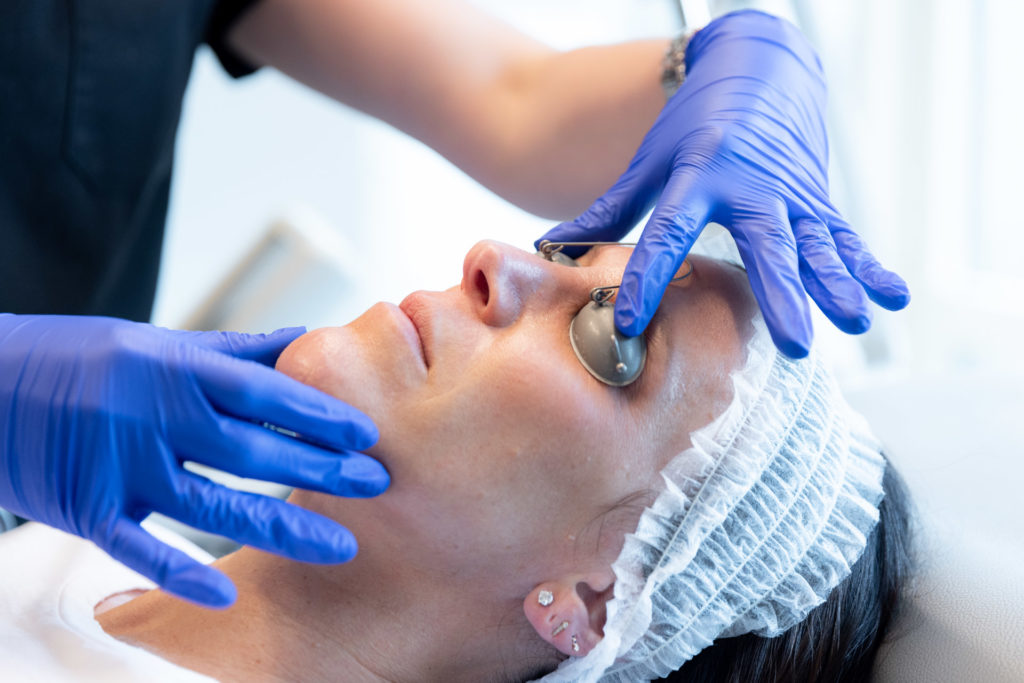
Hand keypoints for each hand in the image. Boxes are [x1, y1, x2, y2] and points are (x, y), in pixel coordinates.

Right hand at [0, 315, 387, 606]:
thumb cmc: (77, 359)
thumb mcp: (155, 342)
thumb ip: (231, 351)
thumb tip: (302, 338)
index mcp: (173, 367)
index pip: (264, 393)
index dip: (319, 414)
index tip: (368, 433)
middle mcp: (153, 414)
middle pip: (252, 449)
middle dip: (320, 469)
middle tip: (377, 484)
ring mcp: (120, 465)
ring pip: (212, 505)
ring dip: (280, 527)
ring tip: (338, 543)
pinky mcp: (88, 508)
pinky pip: (141, 547)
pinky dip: (182, 574)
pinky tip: (228, 593)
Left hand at [537, 10, 908, 356]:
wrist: (758, 69)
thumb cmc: (693, 126)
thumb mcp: (649, 163)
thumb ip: (607, 211)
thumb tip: (549, 249)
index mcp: (699, 175)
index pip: (668, 232)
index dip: (646, 278)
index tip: (628, 324)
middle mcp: (753, 186)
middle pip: (767, 244)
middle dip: (781, 294)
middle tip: (795, 343)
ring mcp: (794, 195)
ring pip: (818, 244)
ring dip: (838, 284)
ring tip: (857, 320)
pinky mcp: (820, 201)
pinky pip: (847, 238)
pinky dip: (870, 266)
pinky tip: (894, 296)